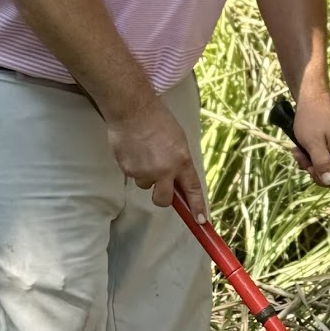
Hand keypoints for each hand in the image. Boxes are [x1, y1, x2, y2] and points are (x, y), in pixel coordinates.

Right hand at [106, 97, 208, 221]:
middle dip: (162, 197)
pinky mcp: (128, 169)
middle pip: (164, 200)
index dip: (197, 207)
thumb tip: (178, 180)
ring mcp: (145, 172)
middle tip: (159, 184)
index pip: (192, 190)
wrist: (132, 109)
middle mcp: (164, 170)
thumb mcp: (178, 140)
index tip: (201, 221)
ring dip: (145, 175)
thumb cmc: (157, 120)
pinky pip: (132, 175)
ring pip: (145, 185)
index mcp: (182, 161)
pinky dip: (133, 166)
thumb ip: (180, 162)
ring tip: (144, 153)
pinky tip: (133, 150)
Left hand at [291, 90, 329, 199]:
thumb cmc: (312, 118)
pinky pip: (320, 159)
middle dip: (317, 172)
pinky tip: (299, 148)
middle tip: (304, 161)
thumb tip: (328, 183)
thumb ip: (321, 164)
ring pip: (324, 168)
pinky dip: (309, 156)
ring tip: (298, 151)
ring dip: (309, 163)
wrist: (309, 97)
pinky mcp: (328, 145)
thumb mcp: (313, 143)